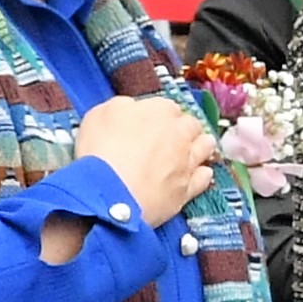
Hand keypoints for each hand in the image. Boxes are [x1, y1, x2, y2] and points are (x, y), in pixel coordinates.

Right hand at [76, 91, 214, 225]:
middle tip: (164, 137)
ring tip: (184, 152)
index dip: (153, 115)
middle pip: (190, 123)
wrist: (108, 195)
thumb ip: (120, 106)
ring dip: (198, 146)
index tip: (143, 124)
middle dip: (181, 128)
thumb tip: (129, 107)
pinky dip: (199, 174)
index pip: (164, 105)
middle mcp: (180, 132)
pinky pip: (204, 176)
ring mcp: (187, 160)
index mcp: (159, 110)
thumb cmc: (100, 154)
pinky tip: (190, 175)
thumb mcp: (97, 116)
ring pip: (206, 146)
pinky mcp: (189, 188)